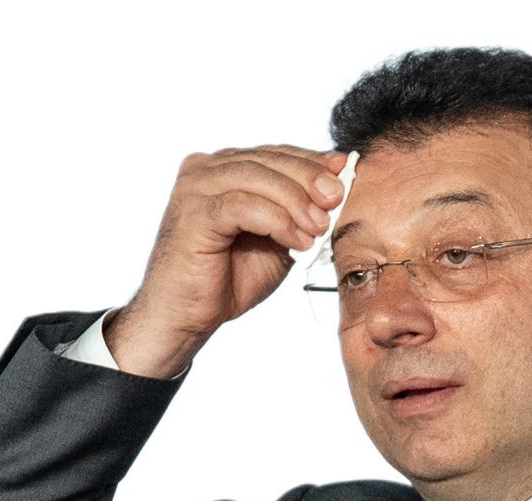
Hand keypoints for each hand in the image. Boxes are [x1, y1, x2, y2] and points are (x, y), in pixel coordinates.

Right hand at [108, 145, 346, 376]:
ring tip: (319, 227)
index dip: (312, 162)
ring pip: (259, 178)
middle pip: (269, 160)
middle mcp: (205, 169)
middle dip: (310, 178)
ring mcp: (195, 187)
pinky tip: (298, 241)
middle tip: (338, 198)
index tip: (344, 173)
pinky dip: (278, 222)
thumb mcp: (275, 241)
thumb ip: (297, 215)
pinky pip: (244, 206)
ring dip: (297, 201)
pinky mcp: (194, 212)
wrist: (186, 316)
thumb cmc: (227, 280)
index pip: (275, 154)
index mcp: (224, 169)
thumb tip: (336, 191)